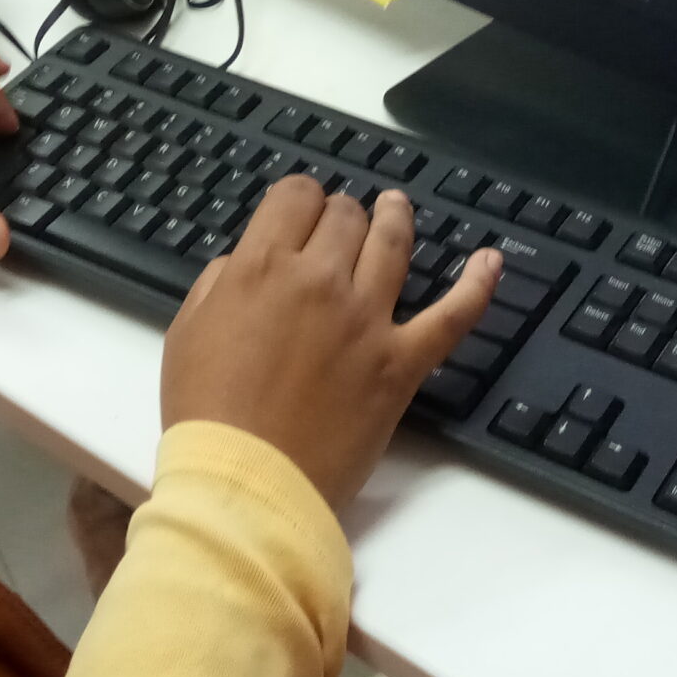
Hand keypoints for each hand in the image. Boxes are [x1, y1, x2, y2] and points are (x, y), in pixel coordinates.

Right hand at [160, 179, 501, 508]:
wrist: (245, 481)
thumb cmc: (206, 414)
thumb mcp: (187, 331)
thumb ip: (219, 283)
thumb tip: (245, 263)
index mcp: (262, 267)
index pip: (295, 196)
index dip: (299, 198)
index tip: (300, 211)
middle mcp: (320, 280)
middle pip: (346, 216)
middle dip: (340, 213)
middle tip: (338, 225)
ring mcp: (367, 319)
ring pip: (393, 243)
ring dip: (396, 217)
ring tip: (396, 207)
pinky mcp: (400, 363)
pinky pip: (452, 316)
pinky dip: (476, 285)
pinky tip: (490, 261)